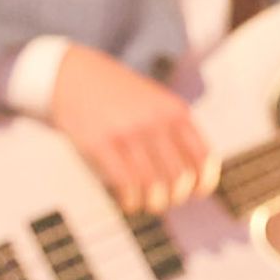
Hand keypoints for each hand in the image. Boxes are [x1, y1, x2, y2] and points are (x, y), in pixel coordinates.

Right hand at [48, 44, 218, 214]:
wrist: (76, 76)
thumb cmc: (120, 95)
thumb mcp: (157, 102)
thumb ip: (176, 130)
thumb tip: (194, 173)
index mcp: (176, 111)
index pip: (202, 156)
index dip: (204, 182)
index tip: (197, 193)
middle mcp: (156, 122)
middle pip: (179, 176)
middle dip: (176, 197)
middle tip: (166, 201)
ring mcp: (128, 133)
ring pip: (153, 184)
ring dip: (153, 202)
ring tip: (148, 203)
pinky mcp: (101, 144)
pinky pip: (125, 183)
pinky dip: (131, 200)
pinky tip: (129, 202)